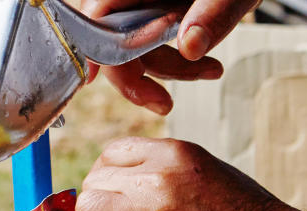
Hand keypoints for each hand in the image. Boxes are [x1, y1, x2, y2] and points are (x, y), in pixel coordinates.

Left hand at [74, 137, 302, 210]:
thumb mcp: (213, 172)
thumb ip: (173, 172)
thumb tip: (141, 180)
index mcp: (174, 154)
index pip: (113, 153)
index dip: (105, 176)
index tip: (110, 193)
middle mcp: (155, 177)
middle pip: (95, 181)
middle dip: (96, 203)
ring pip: (87, 210)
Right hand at [80, 0, 256, 113]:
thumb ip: (214, 13)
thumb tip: (189, 47)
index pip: (99, 14)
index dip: (92, 46)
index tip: (92, 79)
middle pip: (111, 37)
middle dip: (135, 75)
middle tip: (163, 104)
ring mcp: (145, 3)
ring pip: (135, 46)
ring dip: (169, 69)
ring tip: (211, 72)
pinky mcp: (159, 12)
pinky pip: (153, 42)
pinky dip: (178, 60)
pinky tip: (207, 66)